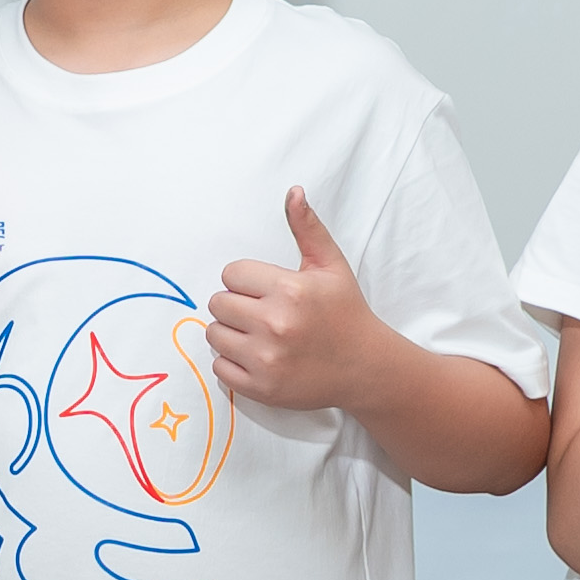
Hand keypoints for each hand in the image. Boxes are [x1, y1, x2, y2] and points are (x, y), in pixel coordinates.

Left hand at [204, 189, 391, 412]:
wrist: (365, 368)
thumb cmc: (345, 312)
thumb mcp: (331, 266)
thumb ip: (307, 228)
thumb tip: (293, 192)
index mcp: (290, 290)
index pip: (231, 274)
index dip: (246, 280)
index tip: (266, 290)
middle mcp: (276, 324)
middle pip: (218, 303)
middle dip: (236, 305)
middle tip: (261, 313)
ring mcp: (267, 359)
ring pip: (214, 334)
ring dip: (230, 333)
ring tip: (258, 334)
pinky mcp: (261, 388)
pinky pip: (219, 368)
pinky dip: (233, 363)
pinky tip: (258, 356)